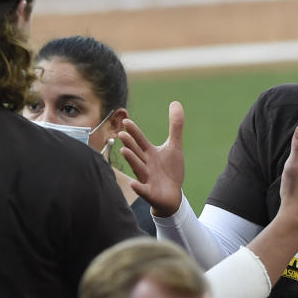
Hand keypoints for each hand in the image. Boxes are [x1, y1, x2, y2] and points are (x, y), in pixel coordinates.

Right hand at [118, 101, 184, 217]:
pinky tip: (133, 184)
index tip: (126, 121)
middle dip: (130, 144)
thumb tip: (175, 102)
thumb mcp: (174, 146)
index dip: (134, 131)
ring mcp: (146, 178)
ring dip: (131, 160)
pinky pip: (142, 190)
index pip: (140, 140)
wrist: (172, 195)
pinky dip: (138, 187)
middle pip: (136, 152)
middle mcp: (145, 164)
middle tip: (122, 134)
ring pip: (137, 168)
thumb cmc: (170, 170)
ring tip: (124, 151)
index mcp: (149, 153)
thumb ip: (175, 126)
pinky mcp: (150, 192)